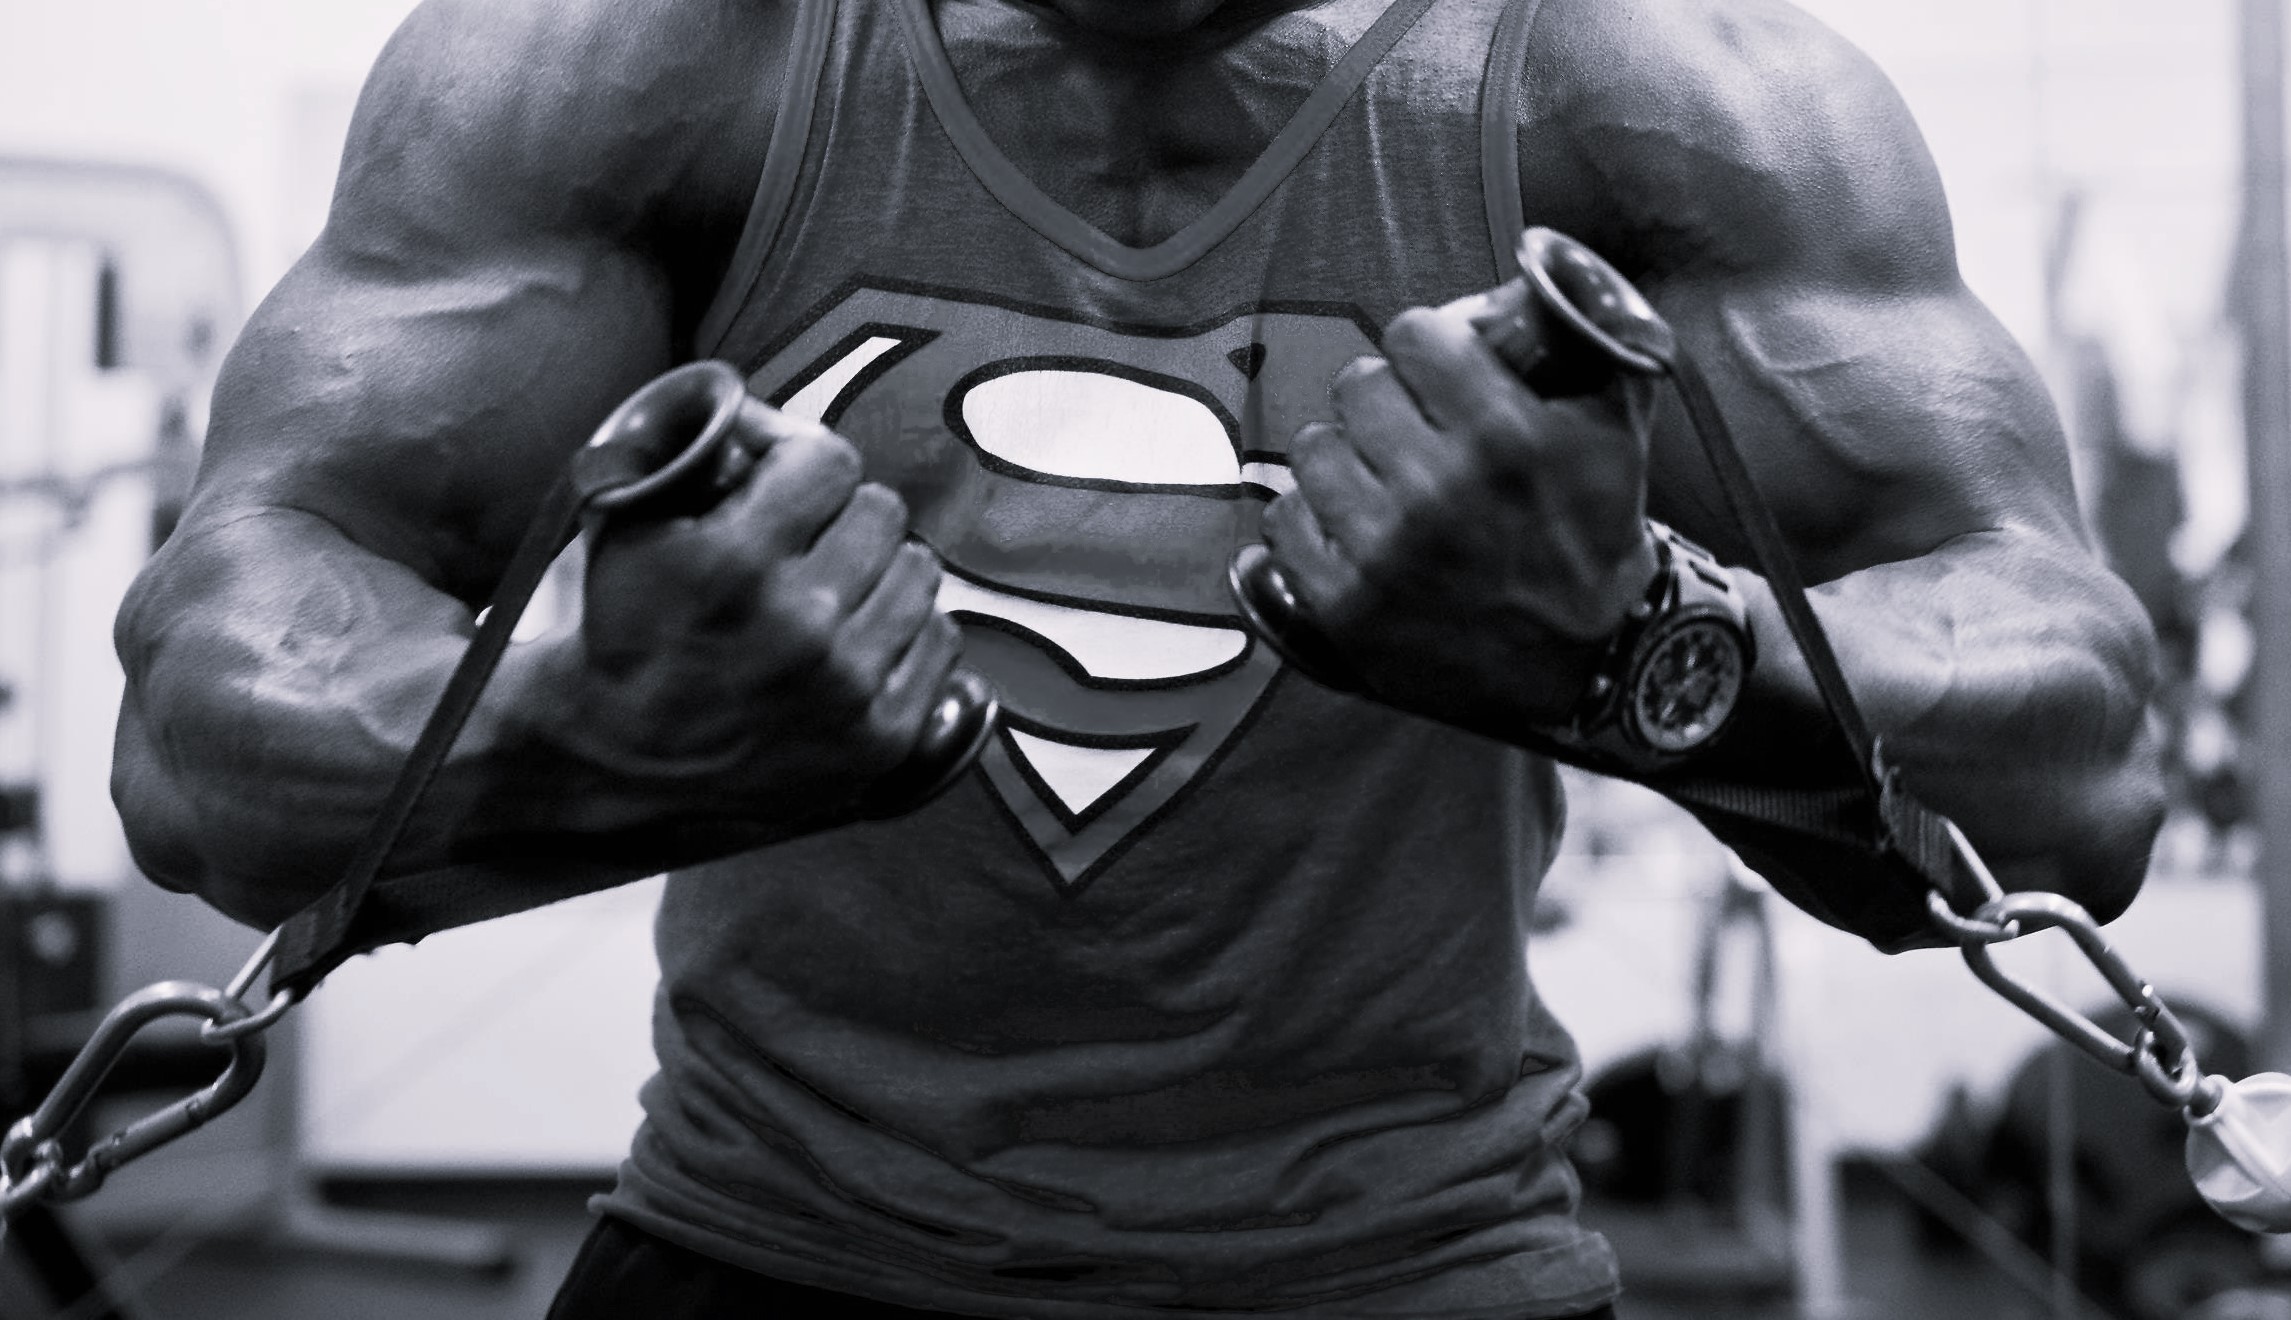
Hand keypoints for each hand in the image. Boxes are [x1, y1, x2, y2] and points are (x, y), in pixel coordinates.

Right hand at [562, 395, 962, 829]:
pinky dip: (905, 634)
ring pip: (920, 572)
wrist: (609, 759)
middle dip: (842, 514)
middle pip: (883, 511)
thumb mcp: (629, 524)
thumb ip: (700, 453)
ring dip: (880, 571)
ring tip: (834, 592)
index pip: (831, 460)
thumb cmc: (618, 631)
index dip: (804, 461)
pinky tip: (857, 642)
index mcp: (735, 564)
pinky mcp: (880, 739)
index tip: (784, 482)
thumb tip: (772, 413)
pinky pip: (941, 642)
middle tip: (808, 541)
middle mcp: (800, 626)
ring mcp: (846, 689)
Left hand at [1259, 286, 1662, 732]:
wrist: (1593, 662)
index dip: (1425, 346)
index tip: (1437, 373)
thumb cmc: (1598, 533)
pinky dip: (1308, 521)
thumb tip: (1542, 263)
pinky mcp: (1345, 607)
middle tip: (1409, 430)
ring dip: (1343, 458)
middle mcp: (1438, 492)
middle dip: (1385, 399)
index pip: (1411, 333)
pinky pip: (1282, 523)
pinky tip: (1347, 528)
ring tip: (1379, 480)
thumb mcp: (1619, 426)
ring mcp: (1385, 553)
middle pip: (1356, 384)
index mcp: (1504, 437)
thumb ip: (1589, 336)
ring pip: (1312, 449)